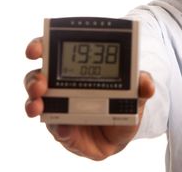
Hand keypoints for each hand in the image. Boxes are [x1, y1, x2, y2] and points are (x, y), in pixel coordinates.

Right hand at [24, 38, 154, 159]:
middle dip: (34, 79)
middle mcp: (60, 86)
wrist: (120, 134)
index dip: (40, 46)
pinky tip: (65, 128)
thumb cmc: (121, 104)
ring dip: (34, 103)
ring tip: (40, 105)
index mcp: (75, 68)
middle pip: (36, 77)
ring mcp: (58, 108)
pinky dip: (58, 128)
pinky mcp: (61, 130)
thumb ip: (141, 85)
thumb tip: (147, 83)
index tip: (36, 49)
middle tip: (40, 84)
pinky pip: (55, 128)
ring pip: (37, 102)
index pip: (52, 51)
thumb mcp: (135, 92)